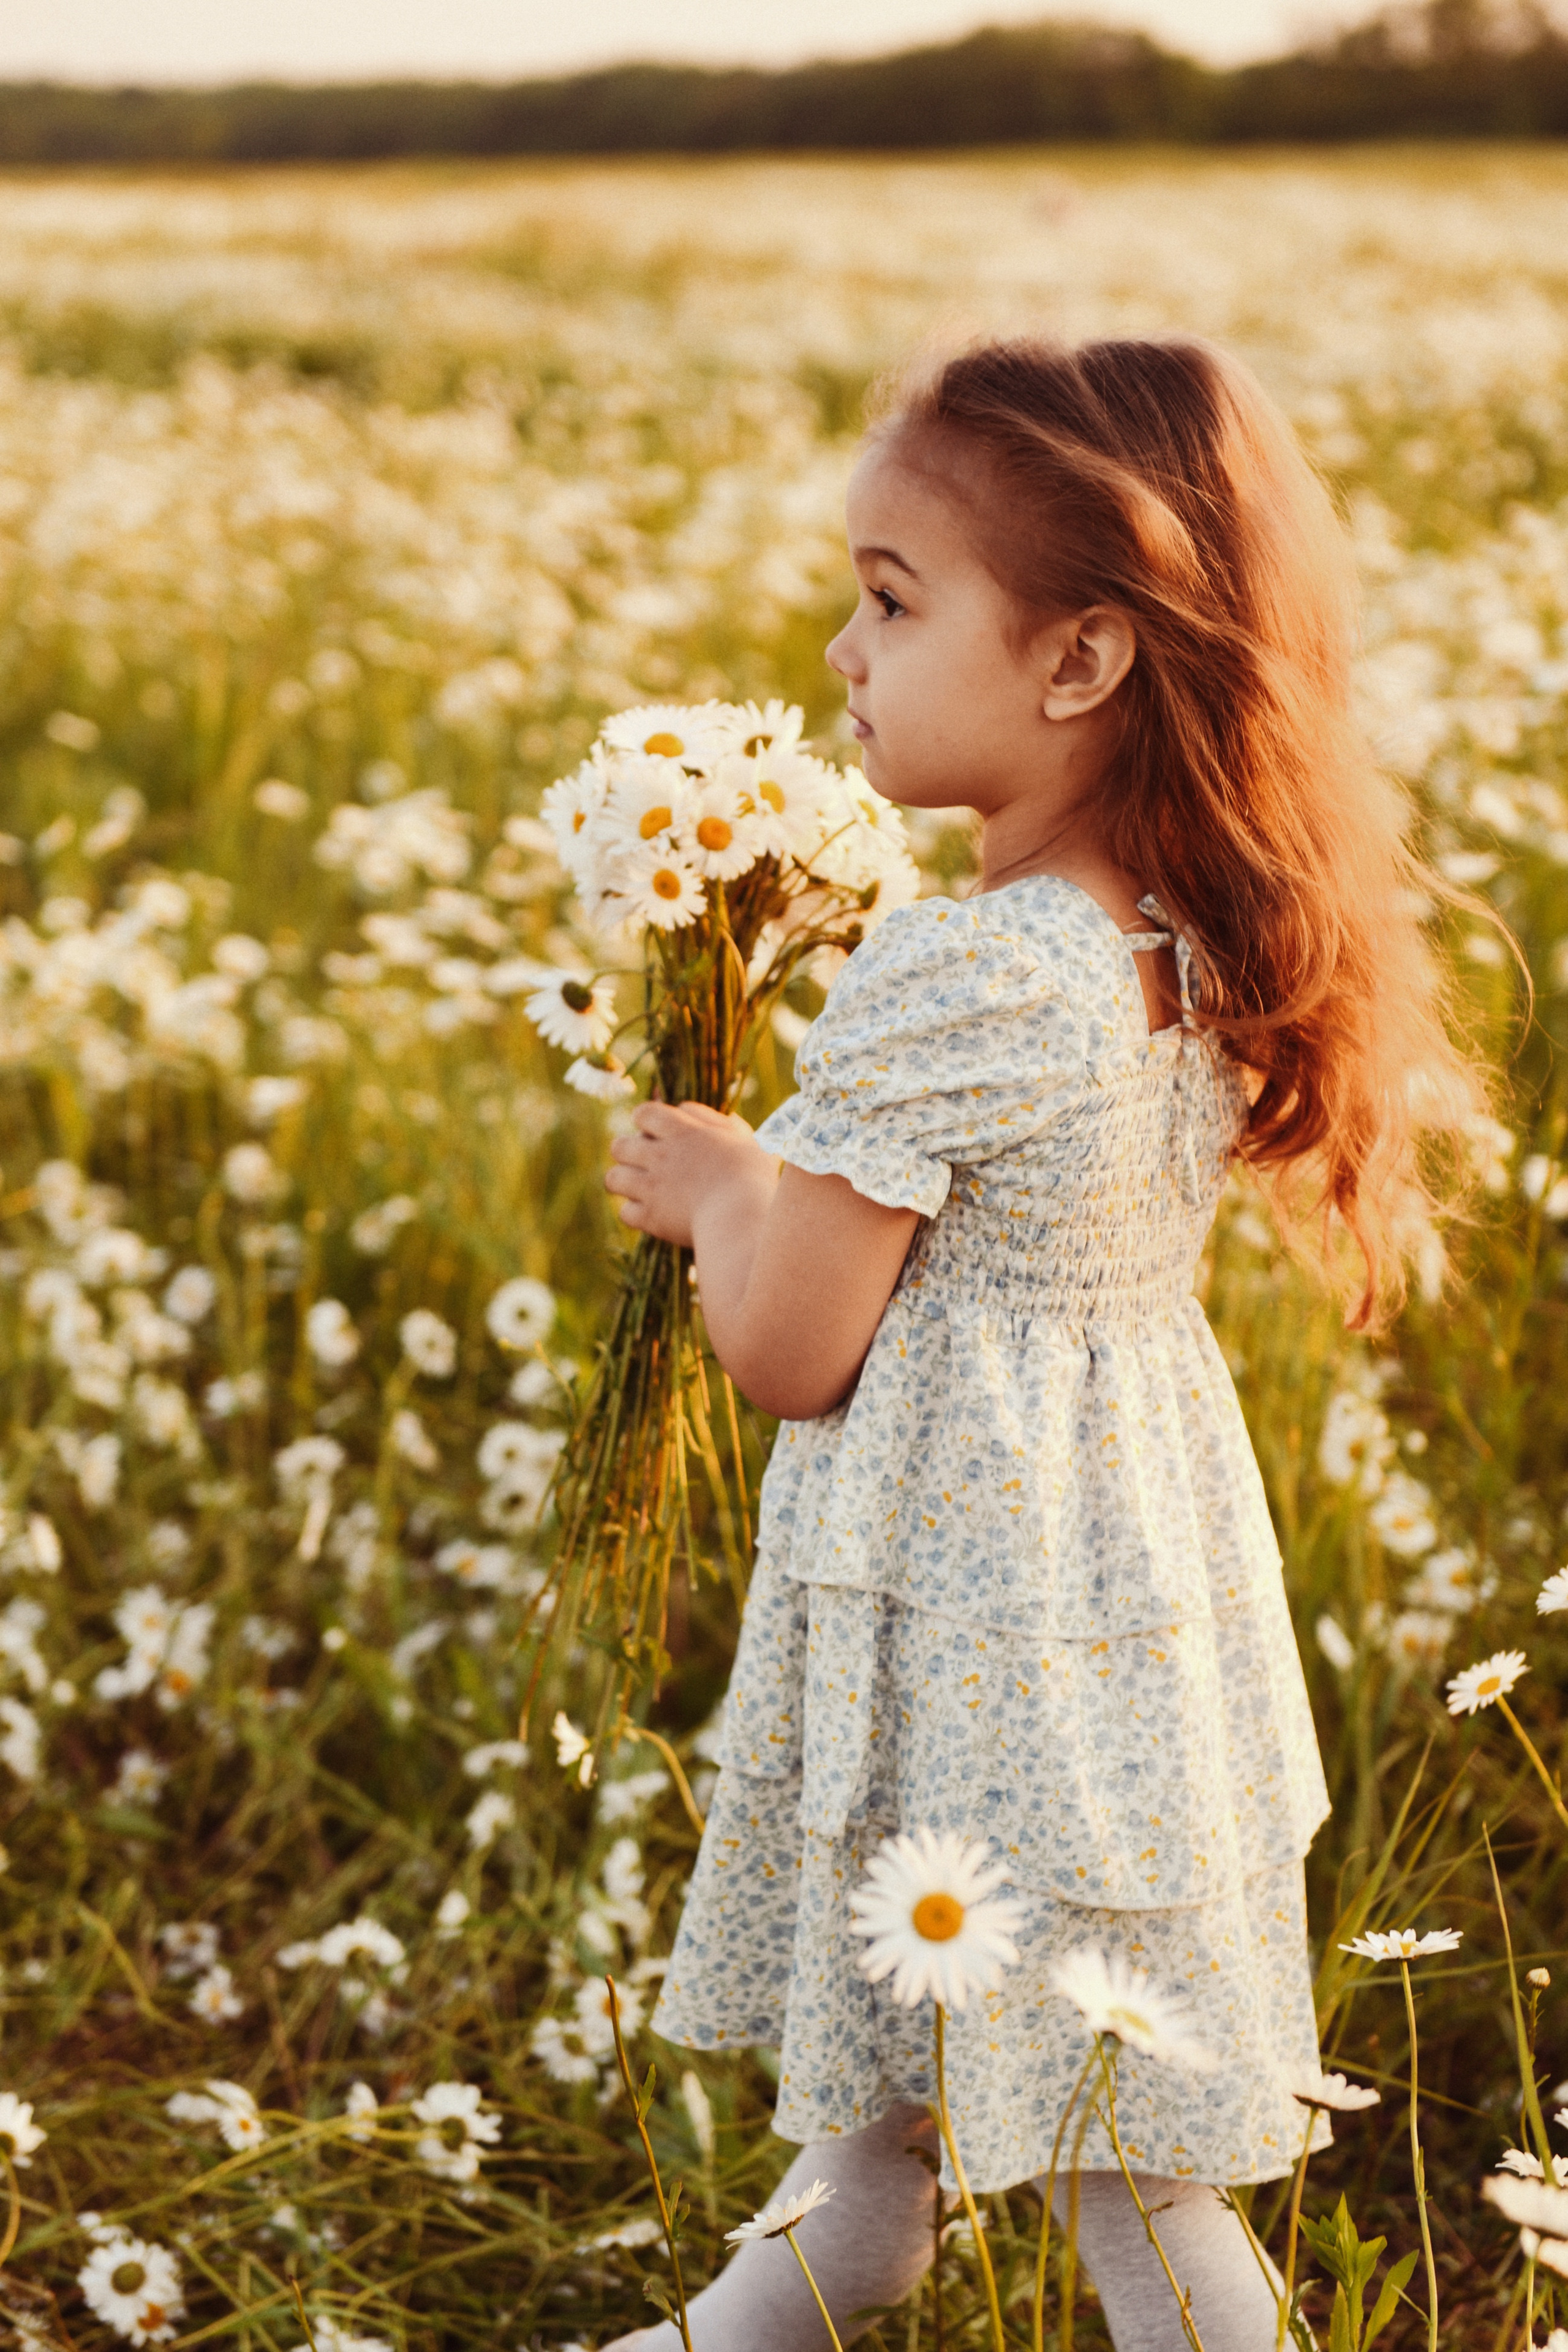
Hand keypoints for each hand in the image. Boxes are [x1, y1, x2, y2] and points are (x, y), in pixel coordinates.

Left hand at [605, 1101, 775, 1246]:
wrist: (741, 1217)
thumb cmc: (752, 1177)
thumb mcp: (746, 1140)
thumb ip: (721, 1123)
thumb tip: (695, 1112)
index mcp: (682, 1131)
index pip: (643, 1113)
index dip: (645, 1122)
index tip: (656, 1133)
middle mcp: (659, 1155)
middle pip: (619, 1145)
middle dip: (628, 1153)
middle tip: (646, 1164)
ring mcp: (651, 1187)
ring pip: (614, 1178)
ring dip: (625, 1183)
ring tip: (642, 1190)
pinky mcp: (650, 1218)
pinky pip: (625, 1213)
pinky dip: (636, 1214)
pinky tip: (653, 1216)